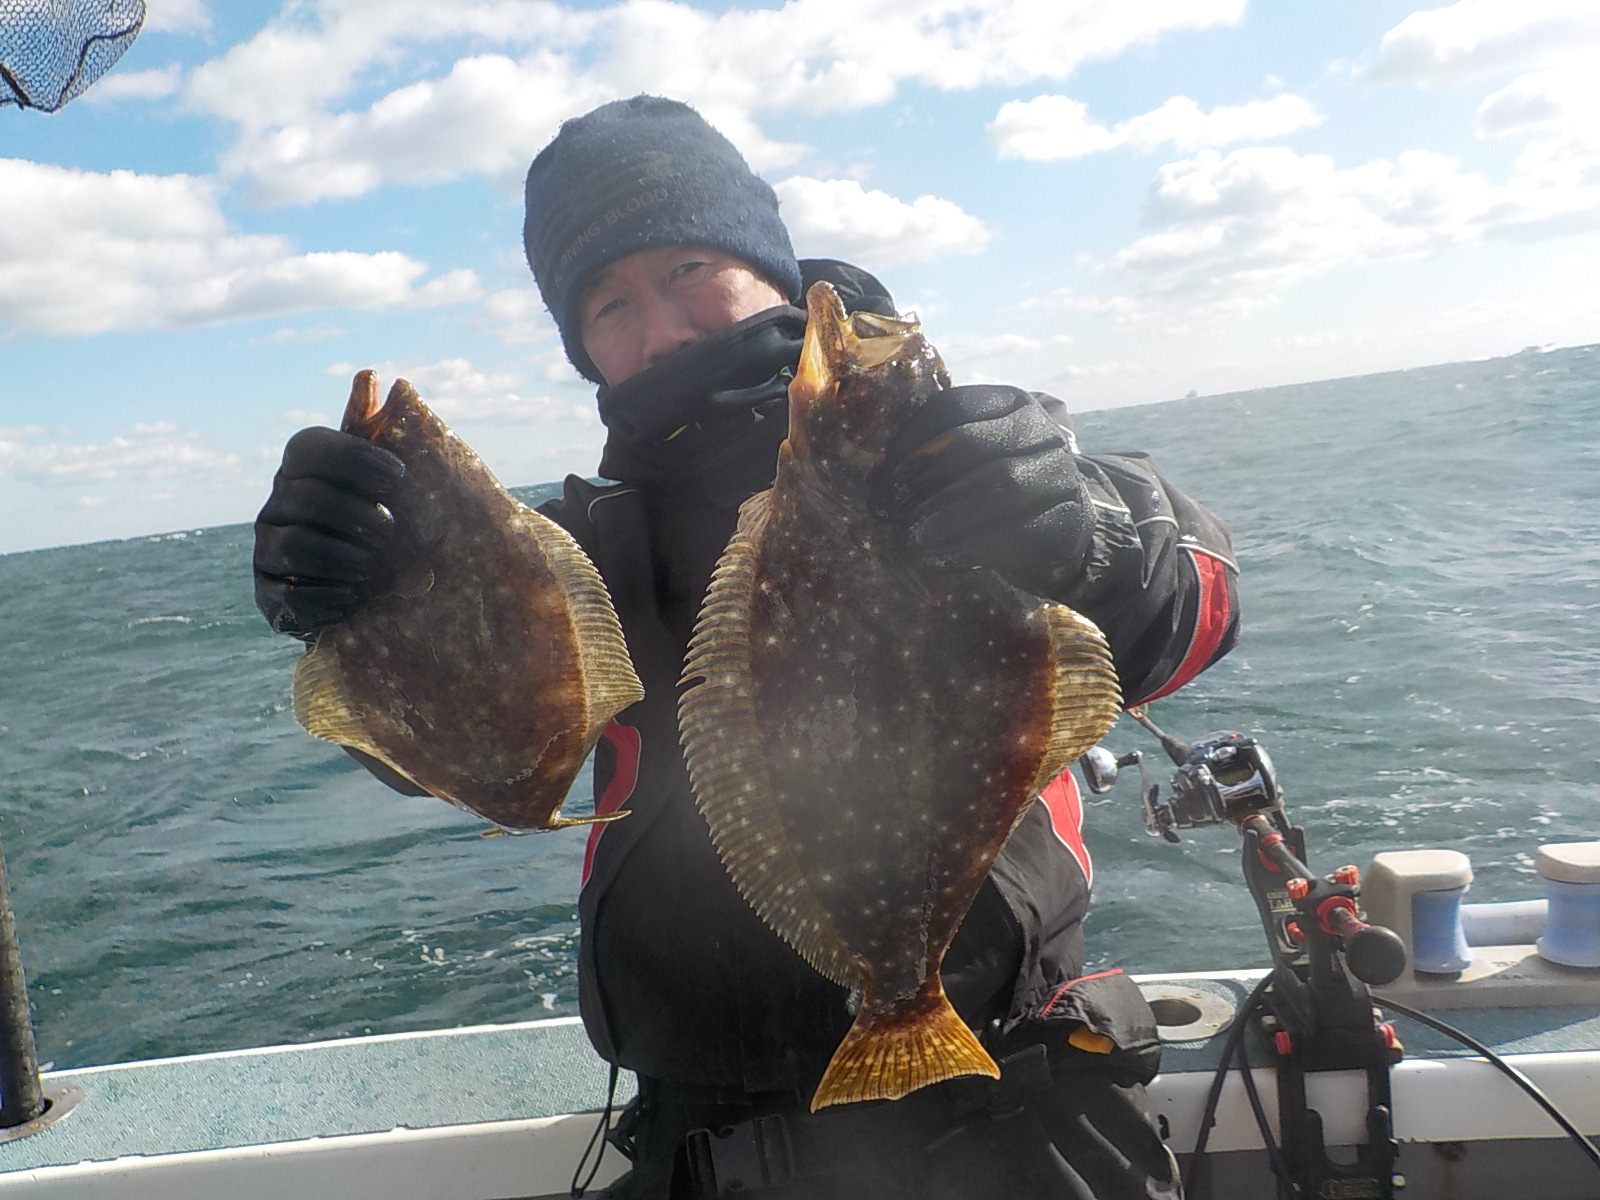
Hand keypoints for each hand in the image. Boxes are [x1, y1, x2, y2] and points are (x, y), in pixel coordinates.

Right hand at [253, 427, 405, 634]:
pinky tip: (354, 598)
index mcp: (302, 472)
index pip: (308, 446)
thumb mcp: (388, 485)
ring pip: (294, 544)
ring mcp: (267, 550)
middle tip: (391, 530)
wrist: (374, 596)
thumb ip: (376, 434)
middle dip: (354, 513)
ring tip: (374, 568)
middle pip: (304, 496)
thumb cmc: (384, 527)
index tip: (399, 476)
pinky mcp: (269, 597)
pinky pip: (287, 595)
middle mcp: (277, 506)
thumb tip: (369, 375)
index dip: (352, 457)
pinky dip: (325, 597)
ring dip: (341, 556)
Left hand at [881, 385, 1092, 598]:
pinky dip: (977, 544)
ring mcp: (1061, 471)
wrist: (1061, 529)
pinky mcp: (1070, 517)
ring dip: (948, 514)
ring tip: (914, 538)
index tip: (884, 471)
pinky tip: (946, 557)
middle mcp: (1041, 429)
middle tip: (889, 507)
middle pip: (972, 443)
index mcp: (1010, 403)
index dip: (910, 438)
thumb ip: (936, 454)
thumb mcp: (972, 459)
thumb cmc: (997, 491)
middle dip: (922, 476)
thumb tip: (878, 478)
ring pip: (1001, 483)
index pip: (952, 406)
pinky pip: (1022, 528)